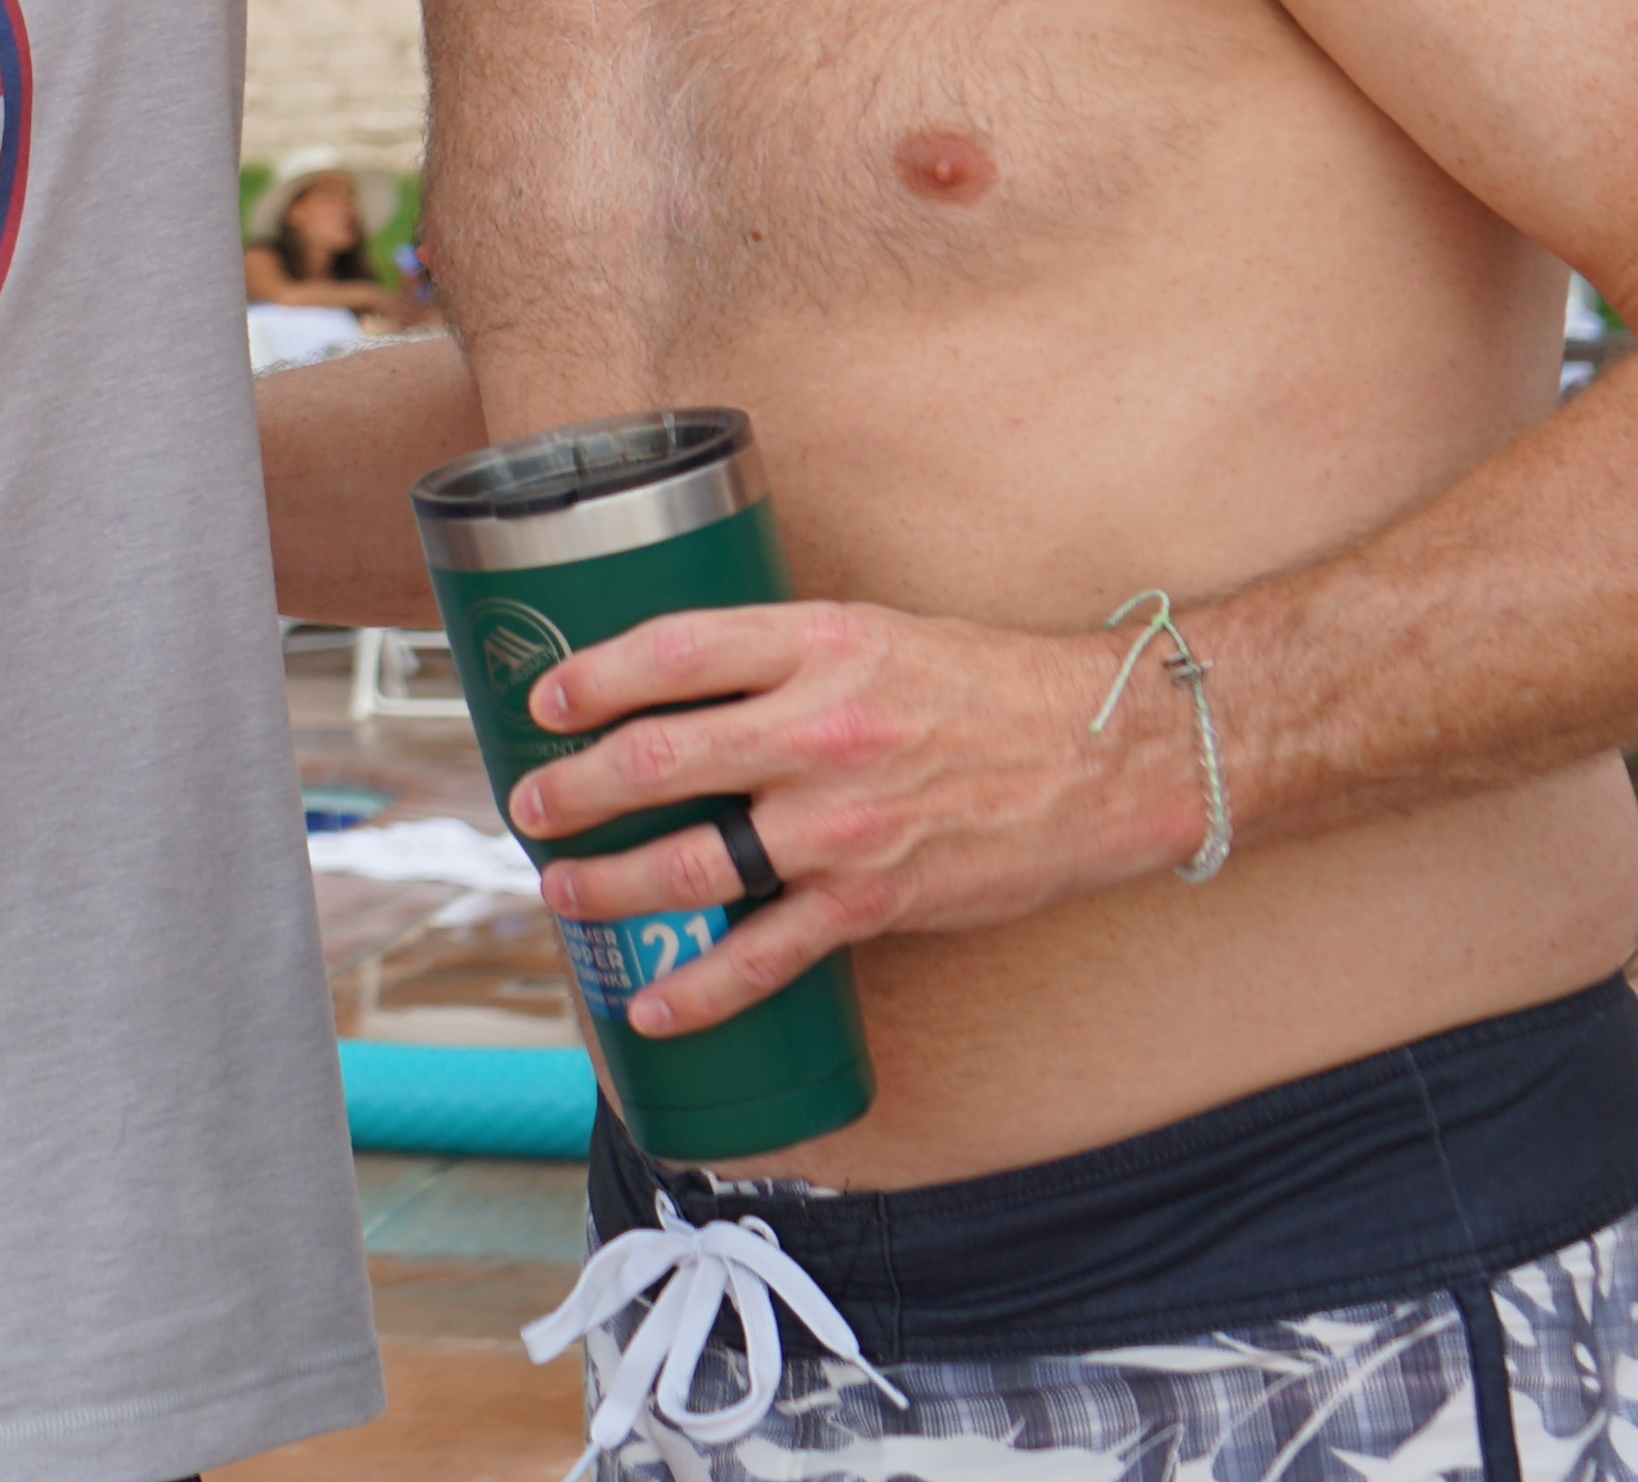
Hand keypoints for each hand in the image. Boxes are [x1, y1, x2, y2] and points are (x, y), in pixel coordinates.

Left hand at [500, 599, 1207, 1038]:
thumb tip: (674, 691)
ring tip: (561, 889)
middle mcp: (822, 729)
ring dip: (609, 884)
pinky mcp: (874, 899)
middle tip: (529, 802)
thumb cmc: (985, 686)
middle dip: (573, 789)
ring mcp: (843, 822)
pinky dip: (700, 989)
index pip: (672, 651)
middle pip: (658, 760)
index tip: (543, 700)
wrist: (1108, 755)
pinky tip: (651, 1004)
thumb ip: (778, 658)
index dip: (591, 677)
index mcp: (818, 645)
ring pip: (691, 864)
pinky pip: (766, 955)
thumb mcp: (872, 633)